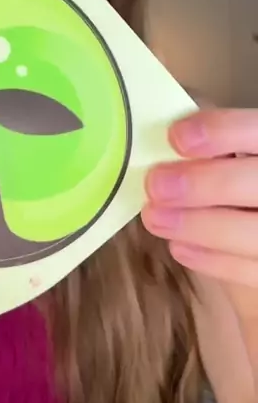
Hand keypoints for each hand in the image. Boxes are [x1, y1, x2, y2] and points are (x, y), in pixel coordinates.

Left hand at [142, 109, 257, 288]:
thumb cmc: (243, 166)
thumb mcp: (240, 140)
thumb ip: (216, 136)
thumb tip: (164, 132)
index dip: (222, 132)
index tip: (176, 137)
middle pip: (257, 184)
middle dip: (203, 185)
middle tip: (155, 186)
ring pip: (254, 234)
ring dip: (199, 227)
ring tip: (154, 218)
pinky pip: (253, 270)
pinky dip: (214, 261)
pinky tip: (178, 246)